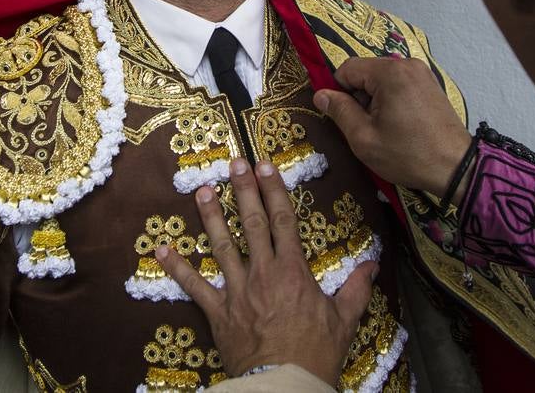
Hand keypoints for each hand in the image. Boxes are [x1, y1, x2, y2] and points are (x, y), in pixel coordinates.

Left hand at [156, 159, 374, 384]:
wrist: (284, 384)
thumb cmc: (316, 354)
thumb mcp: (344, 320)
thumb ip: (357, 289)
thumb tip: (373, 264)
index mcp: (293, 271)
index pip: (283, 221)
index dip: (274, 191)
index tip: (265, 166)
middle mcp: (263, 273)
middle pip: (252, 223)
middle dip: (244, 191)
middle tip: (235, 163)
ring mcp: (237, 291)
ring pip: (221, 245)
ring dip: (211, 216)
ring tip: (202, 191)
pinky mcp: (218, 312)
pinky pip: (194, 287)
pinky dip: (177, 268)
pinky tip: (161, 249)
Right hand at [316, 57, 471, 199]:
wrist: (456, 168)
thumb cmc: (407, 154)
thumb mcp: (364, 138)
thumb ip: (340, 111)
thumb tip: (320, 94)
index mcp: (390, 72)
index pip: (347, 68)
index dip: (338, 92)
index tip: (344, 118)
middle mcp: (407, 64)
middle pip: (366, 72)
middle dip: (359, 97)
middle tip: (366, 128)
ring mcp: (422, 73)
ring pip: (382, 80)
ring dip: (375, 101)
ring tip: (384, 129)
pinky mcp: (431, 85)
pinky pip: (400, 85)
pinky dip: (392, 101)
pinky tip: (399, 125)